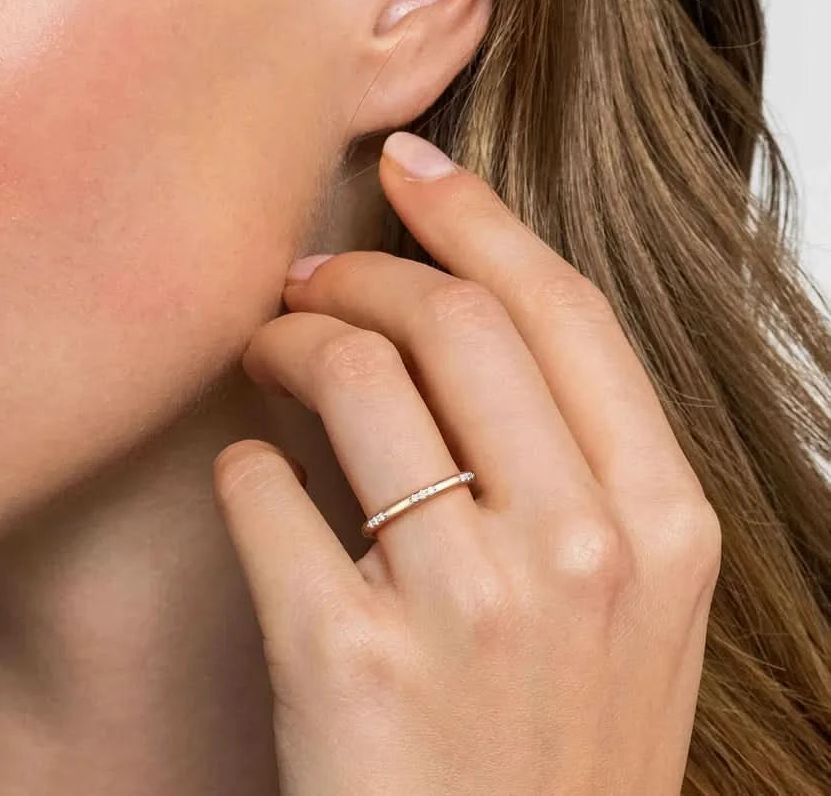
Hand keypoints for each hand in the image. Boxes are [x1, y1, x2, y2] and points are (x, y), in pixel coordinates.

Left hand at [212, 132, 721, 794]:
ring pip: (356, 379)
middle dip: (365, 268)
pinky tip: (250, 475)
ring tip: (265, 345)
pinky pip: (265, 497)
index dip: (481, 220)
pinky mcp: (352, 665)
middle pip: (455, 322)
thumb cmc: (560, 750)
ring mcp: (471, 609)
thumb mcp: (630, 607)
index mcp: (662, 526)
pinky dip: (243, 465)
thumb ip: (581, 471)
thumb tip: (475, 333)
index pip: (565, 313)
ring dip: (291, 338)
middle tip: (311, 269)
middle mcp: (582, 553)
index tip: (418, 168)